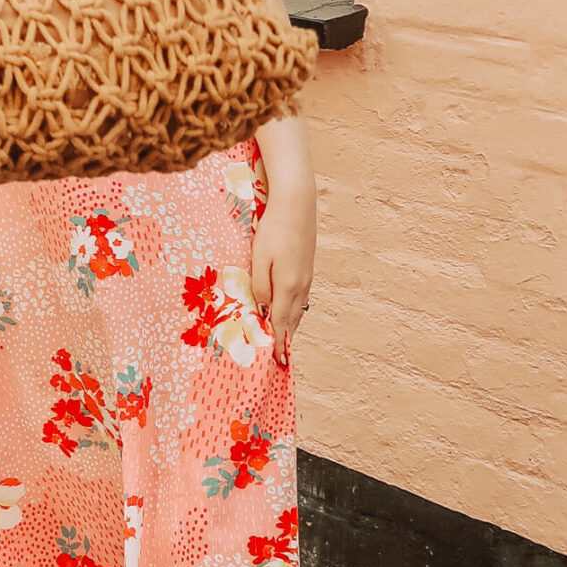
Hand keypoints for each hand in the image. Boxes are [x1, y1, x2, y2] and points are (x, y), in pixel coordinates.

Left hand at [251, 190, 314, 370]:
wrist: (297, 204)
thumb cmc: (273, 229)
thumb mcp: (259, 258)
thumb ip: (259, 286)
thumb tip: (261, 308)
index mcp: (287, 286)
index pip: (280, 323)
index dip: (278, 344)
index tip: (277, 362)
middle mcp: (300, 286)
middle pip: (292, 320)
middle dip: (286, 340)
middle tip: (280, 359)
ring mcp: (307, 277)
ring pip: (298, 310)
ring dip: (291, 327)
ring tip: (284, 342)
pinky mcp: (307, 268)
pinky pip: (301, 298)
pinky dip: (295, 312)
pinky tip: (290, 312)